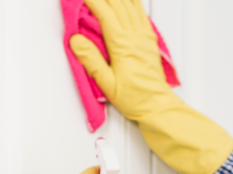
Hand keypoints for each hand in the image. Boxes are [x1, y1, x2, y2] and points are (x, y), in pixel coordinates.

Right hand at [70, 0, 232, 173]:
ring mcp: (144, 37)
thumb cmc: (134, 98)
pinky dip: (132, 3)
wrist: (156, 105)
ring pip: (131, 5)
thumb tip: (76, 40)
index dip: (92, 1)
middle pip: (118, 4)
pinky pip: (141, 14)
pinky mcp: (149, 40)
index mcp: (122, 45)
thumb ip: (91, 60)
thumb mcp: (106, 83)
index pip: (105, 13)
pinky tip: (128, 1)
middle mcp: (135, 37)